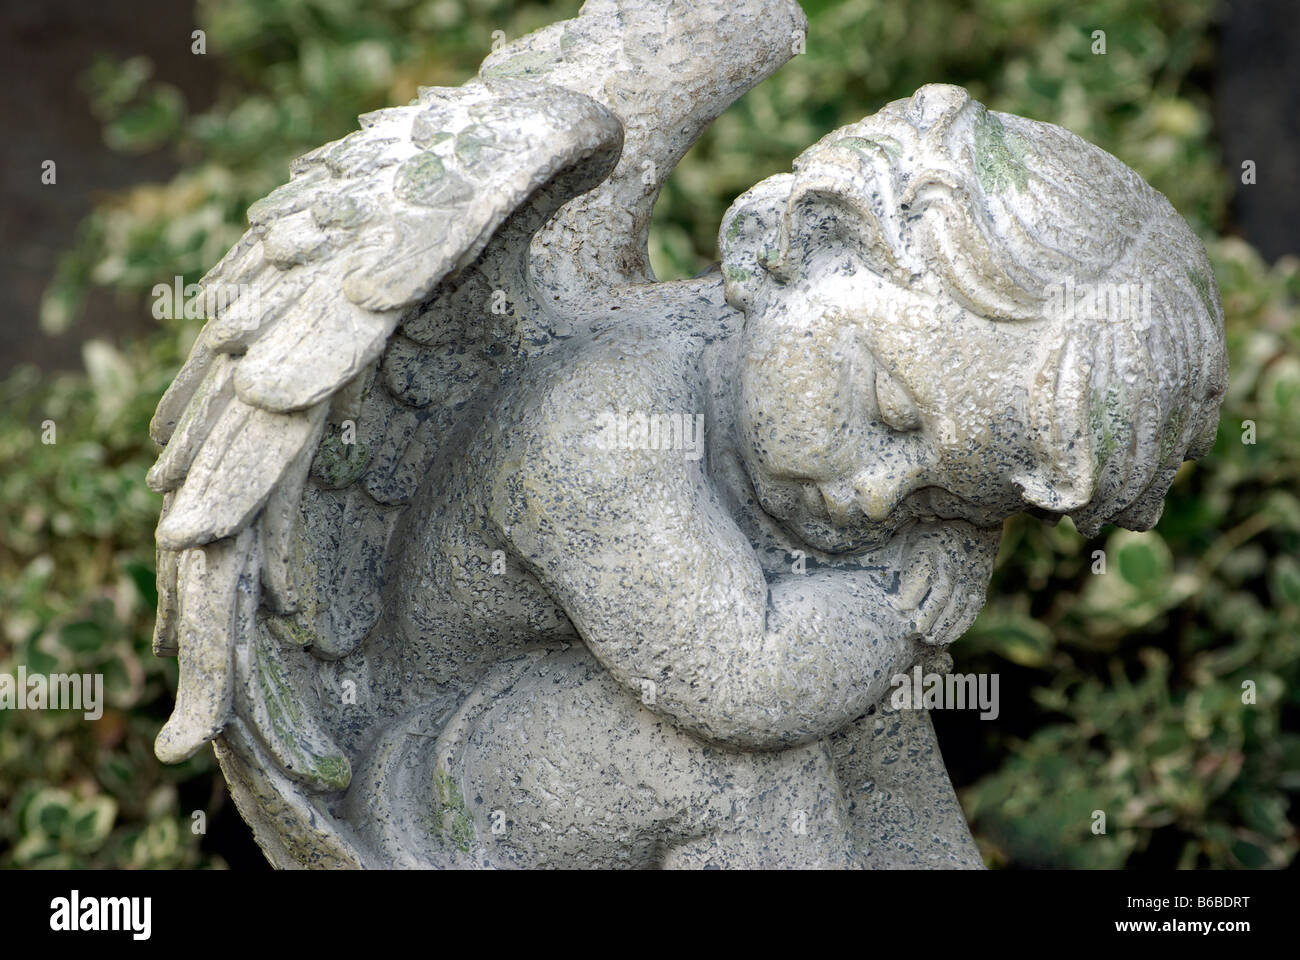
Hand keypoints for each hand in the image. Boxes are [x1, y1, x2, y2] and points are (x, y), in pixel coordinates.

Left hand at [891, 520, 998, 645]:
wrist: (967, 525)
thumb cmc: (927, 534)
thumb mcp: (906, 535)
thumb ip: (885, 550)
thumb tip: (846, 559)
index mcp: (930, 546)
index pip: (922, 572)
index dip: (910, 593)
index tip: (898, 607)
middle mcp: (952, 560)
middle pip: (941, 592)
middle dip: (928, 615)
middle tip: (914, 631)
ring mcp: (969, 573)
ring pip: (958, 604)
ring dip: (944, 625)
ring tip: (929, 639)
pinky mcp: (980, 583)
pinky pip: (972, 608)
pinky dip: (960, 625)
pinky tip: (947, 636)